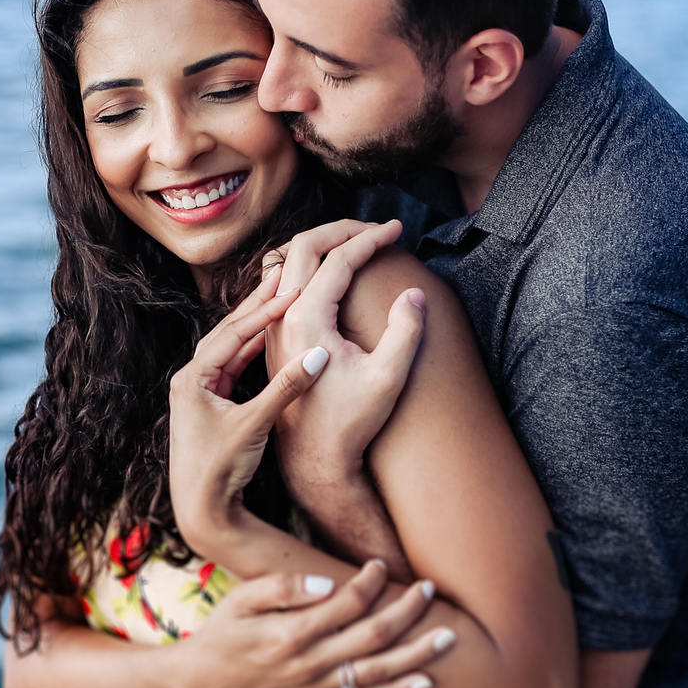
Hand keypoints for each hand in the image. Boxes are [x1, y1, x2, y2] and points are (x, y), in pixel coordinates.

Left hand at [168, 270, 328, 556]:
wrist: (200, 511)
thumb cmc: (220, 471)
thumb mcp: (255, 426)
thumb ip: (285, 389)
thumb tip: (318, 354)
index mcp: (193, 379)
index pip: (233, 333)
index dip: (264, 310)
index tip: (294, 288)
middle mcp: (191, 379)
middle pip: (229, 331)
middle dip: (258, 305)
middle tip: (286, 275)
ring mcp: (199, 391)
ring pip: (231, 346)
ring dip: (257, 323)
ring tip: (283, 296)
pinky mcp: (210, 403)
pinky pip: (234, 365)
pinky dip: (253, 349)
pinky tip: (272, 335)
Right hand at [172, 559, 455, 687]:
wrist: (205, 685)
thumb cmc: (223, 633)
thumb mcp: (240, 600)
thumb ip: (282, 587)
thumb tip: (328, 581)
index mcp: (289, 634)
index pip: (344, 605)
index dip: (368, 583)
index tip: (380, 565)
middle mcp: (309, 664)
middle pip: (371, 637)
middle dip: (405, 612)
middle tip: (428, 589)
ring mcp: (318, 687)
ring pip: (378, 671)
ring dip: (417, 654)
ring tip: (448, 636)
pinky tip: (426, 679)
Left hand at [264, 221, 425, 493]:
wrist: (314, 460)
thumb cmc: (350, 423)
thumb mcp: (388, 379)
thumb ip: (405, 332)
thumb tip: (413, 294)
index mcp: (306, 320)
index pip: (338, 259)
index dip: (371, 238)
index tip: (399, 228)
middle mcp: (282, 317)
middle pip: (303, 247)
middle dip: (342, 229)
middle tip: (377, 227)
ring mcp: (274, 326)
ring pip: (288, 262)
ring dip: (324, 244)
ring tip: (358, 241)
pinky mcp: (275, 337)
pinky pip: (284, 282)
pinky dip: (310, 264)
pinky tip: (332, 271)